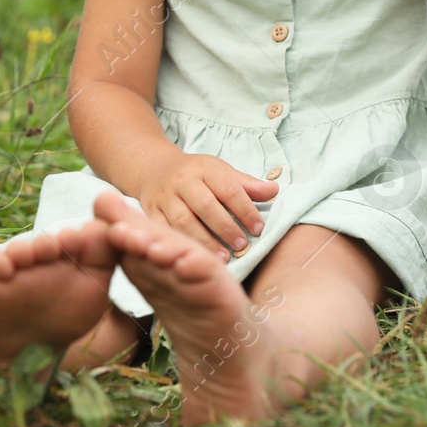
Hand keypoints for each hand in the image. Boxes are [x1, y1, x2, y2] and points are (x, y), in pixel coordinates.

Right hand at [135, 152, 278, 260]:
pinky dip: (181, 245)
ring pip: (184, 222)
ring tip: (222, 259)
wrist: (154, 169)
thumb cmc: (196, 174)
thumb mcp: (221, 172)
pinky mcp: (151, 213)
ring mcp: (164, 197)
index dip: (245, 210)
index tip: (258, 228)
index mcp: (205, 168)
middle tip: (242, 246)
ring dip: (205, 241)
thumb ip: (246, 184)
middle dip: (226, 228)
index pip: (229, 189)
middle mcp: (183, 181)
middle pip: (206, 206)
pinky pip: (165, 231)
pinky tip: (196, 257)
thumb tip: (274, 190)